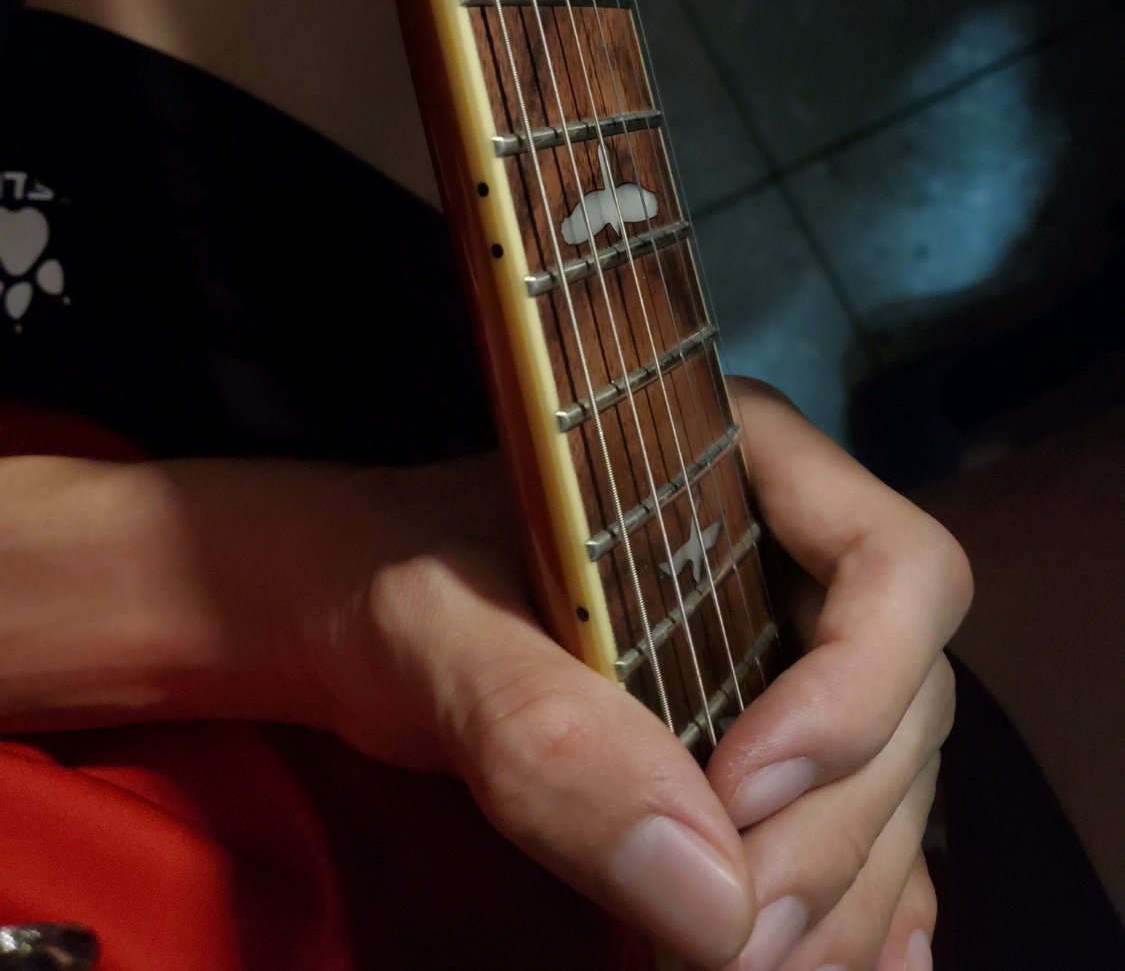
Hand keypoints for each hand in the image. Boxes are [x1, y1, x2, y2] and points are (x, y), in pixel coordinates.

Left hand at [301, 378, 971, 970]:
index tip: (738, 794)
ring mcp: (793, 652)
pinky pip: (864, 831)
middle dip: (831, 833)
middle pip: (906, 698)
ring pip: (893, 782)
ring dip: (837, 897)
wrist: (347, 617)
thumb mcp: (437, 631)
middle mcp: (796, 553)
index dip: (854, 690)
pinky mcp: (770, 739)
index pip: (894, 567)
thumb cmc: (387, 579)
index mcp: (747, 463)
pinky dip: (854, 911)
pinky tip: (831, 968)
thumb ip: (549, 734)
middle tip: (727, 945)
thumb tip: (711, 899)